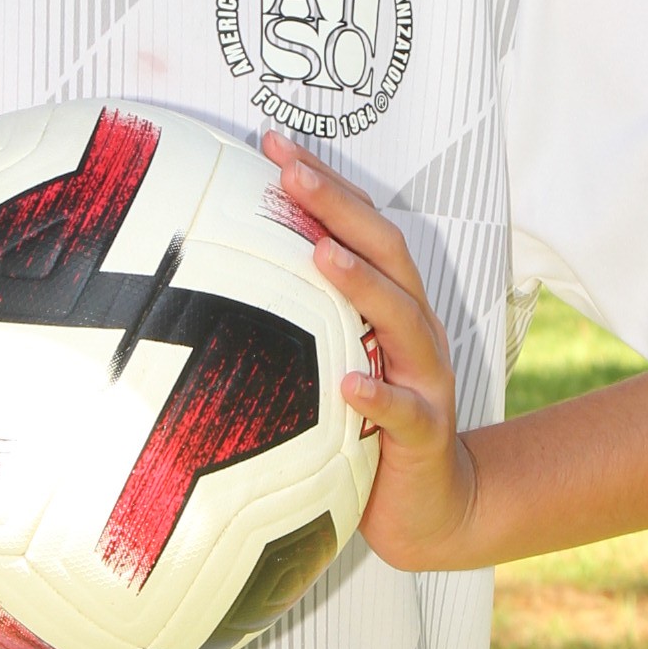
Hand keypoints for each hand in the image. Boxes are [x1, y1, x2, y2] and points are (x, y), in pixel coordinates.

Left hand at [262, 130, 479, 570]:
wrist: (433, 505)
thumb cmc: (369, 427)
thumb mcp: (332, 362)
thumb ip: (297, 320)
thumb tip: (214, 276)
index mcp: (389, 306)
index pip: (360, 228)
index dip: (324, 183)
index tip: (272, 143)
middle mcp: (412, 331)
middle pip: (385, 253)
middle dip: (338, 206)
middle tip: (292, 169)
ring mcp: (425, 379)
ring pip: (402, 320)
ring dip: (362, 284)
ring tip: (321, 254)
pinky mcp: (425, 434)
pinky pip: (404, 412)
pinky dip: (378, 395)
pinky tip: (348, 384)